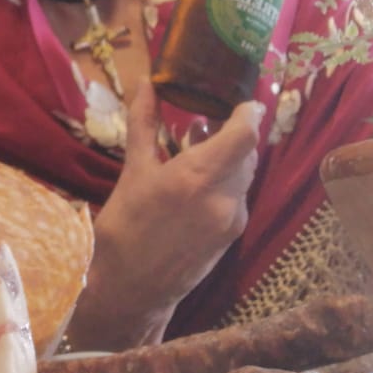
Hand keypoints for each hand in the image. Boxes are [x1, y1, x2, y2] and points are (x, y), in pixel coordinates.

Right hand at [72, 94, 261, 349]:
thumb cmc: (123, 226)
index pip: (244, 135)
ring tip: (200, 147)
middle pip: (247, 153)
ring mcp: (232, 219)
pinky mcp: (233, 235)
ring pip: (244, 175)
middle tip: (211, 119)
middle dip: (234, 134)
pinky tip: (200, 180)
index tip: (243, 100)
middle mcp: (223, 198)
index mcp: (196, 178)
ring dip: (230, 157)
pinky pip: (238, 196)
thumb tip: (146, 83)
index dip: (249, 113)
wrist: (129, 289)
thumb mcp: (133, 171)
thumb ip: (144, 124)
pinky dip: (226, 180)